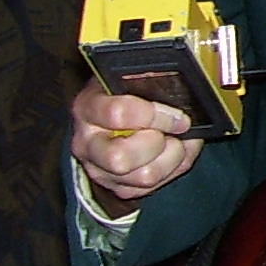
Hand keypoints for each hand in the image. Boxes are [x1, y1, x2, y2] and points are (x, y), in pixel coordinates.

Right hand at [71, 84, 205, 209]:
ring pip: (144, 176)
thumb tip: (179, 85)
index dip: (155, 116)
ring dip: (172, 158)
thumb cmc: (127, 93)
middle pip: (121, 158)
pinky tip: (173, 154)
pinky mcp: (118, 187)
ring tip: (177, 141)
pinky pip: (152, 188)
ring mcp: (100, 170)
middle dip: (158, 144)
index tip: (177, 115)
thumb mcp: (131, 78)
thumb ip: (149, 79)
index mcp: (87, 108)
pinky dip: (173, 170)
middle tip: (174, 131)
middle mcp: (86, 143)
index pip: (118, 114)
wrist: (111, 117)